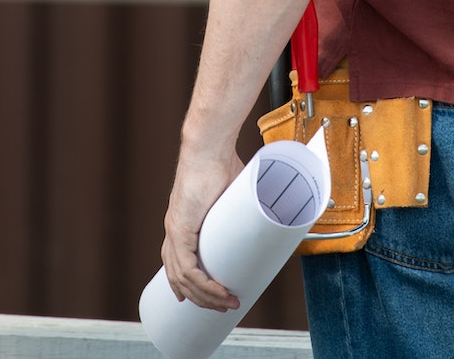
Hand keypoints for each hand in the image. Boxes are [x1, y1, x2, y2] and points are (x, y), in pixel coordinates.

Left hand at [161, 142, 243, 311]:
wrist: (209, 147)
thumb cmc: (223, 161)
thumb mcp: (236, 191)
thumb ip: (249, 203)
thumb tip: (279, 207)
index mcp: (182, 221)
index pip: (176, 261)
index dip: (184, 284)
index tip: (200, 298)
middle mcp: (174, 229)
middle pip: (178, 276)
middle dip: (200, 298)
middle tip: (222, 307)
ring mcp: (175, 230)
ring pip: (184, 278)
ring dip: (206, 296)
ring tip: (227, 304)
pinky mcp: (181, 229)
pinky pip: (188, 269)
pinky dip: (203, 286)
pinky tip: (217, 294)